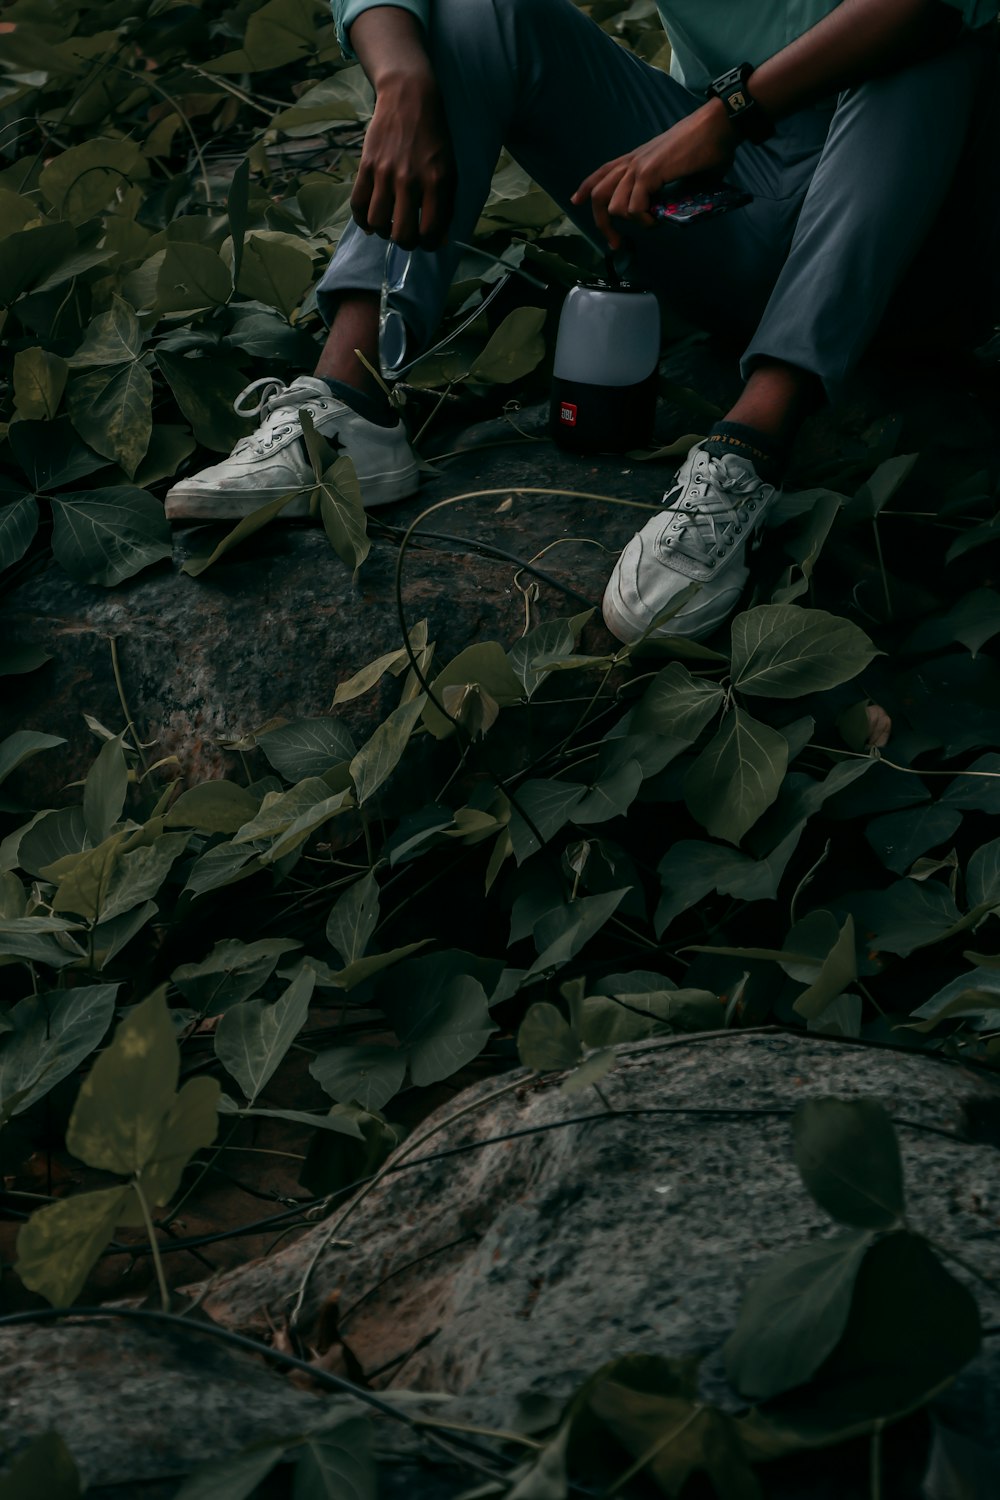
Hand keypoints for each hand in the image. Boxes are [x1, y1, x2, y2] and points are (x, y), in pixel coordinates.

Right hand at [350, 71, 455, 250]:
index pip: (431, 232)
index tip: (428, 241)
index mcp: (437, 182)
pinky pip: (357, 205)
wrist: (409, 98)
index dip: (429, 244)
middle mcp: (410, 181)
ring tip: (388, 224)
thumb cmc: (434, 138)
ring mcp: (386, 173)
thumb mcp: (449, 170)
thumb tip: (440, 240)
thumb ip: (446, 205)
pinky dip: (361, 220)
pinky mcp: (367, 166)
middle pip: (402, 235)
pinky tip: (369, 220)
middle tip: (407, 235)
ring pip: (377, 223)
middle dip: (405, 242)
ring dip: (382, 231)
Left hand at [571, 100, 736, 249]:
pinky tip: (657, 219)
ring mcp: (639, 167)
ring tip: (651, 221)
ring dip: (632, 221)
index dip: (586, 188)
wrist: (717, 126)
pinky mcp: (650, 173)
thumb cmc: (706, 146)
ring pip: (614, 206)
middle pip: (599, 195)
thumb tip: (671, 210)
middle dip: (603, 224)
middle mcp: (633, 162)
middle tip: (616, 243)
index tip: (576, 201)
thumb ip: (667, 188)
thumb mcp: (677, 170)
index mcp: (637, 158)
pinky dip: (644, 220)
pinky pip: (634, 208)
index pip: (602, 172)